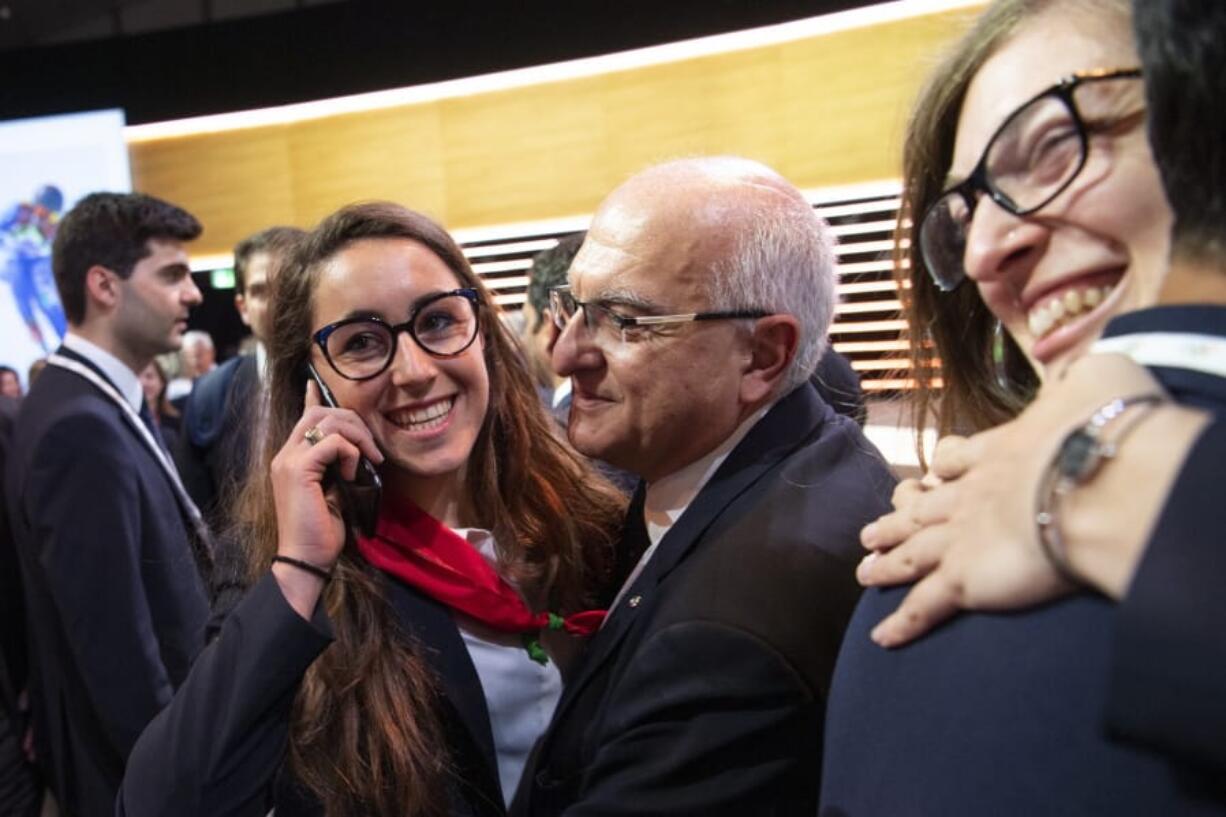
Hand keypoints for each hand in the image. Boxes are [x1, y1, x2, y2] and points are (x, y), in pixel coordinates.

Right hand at [269, 381, 382, 613]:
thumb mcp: (334, 493)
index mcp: (291, 459)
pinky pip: (333, 442)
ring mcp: (289, 460)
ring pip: (327, 421)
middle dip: (353, 421)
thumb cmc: (322, 532)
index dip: (313, 398)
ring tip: (369, 461)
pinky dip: (350, 454)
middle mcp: (285, 454)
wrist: (306, 559)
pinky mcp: (298, 469)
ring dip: (357, 436)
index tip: (315, 383)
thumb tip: (355, 454)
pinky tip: (353, 474)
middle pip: (320, 412)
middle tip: (372, 449)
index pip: (304, 418)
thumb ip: (336, 469)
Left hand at [858, 354, 1166, 647]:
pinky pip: (925, 606)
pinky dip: (902, 623)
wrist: (1100, 480)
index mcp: (999, 451)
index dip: (940, 470)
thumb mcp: (1100, 382)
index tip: (927, 476)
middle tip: (870, 532)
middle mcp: (970, 494)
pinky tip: (882, 638)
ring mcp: (962, 538)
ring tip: (864, 572)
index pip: (954, 460)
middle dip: (895, 520)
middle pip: (920, 509)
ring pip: (910, 554)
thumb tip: (1090, 373)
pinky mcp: (966, 579)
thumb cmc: (1107, 429)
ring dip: (885, 564)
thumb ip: (1086, 381)